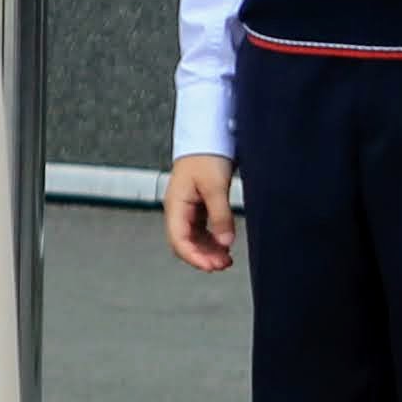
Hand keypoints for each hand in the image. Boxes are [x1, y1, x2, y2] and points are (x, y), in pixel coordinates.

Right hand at [164, 153, 237, 274]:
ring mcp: (188, 208)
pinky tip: (224, 245)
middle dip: (202, 256)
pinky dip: (213, 239)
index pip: (179, 240)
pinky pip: (202, 229)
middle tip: (222, 265)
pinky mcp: (200, 205)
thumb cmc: (207, 155)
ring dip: (208, 250)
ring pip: (194, 238)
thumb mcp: (216, 186)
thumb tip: (225, 242)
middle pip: (185, 242)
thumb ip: (220, 215)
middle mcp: (179, 209)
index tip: (211, 266)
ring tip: (226, 259)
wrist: (210, 135)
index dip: (194, 256)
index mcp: (175, 205)